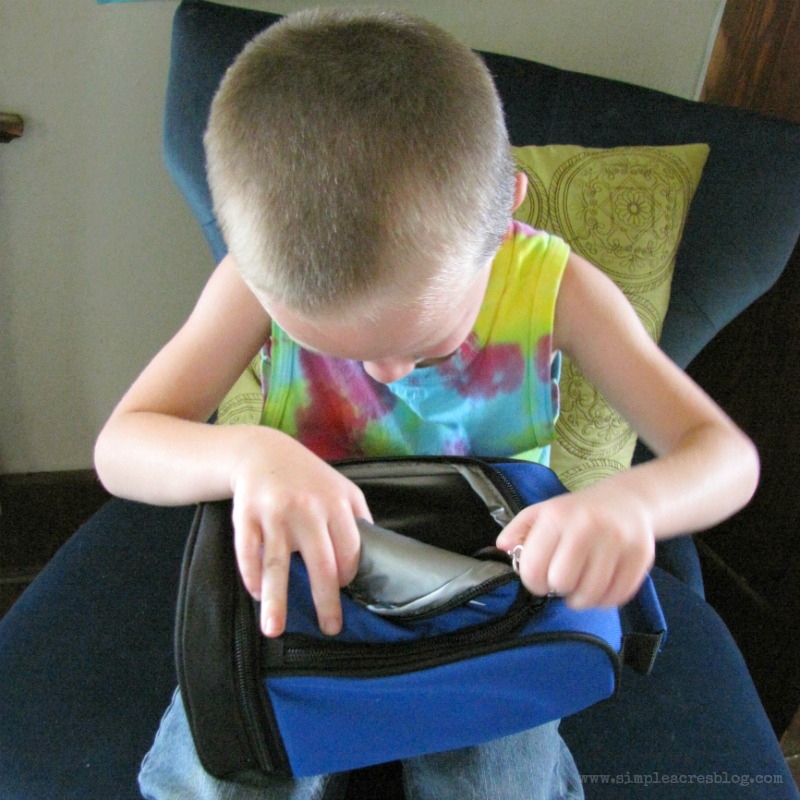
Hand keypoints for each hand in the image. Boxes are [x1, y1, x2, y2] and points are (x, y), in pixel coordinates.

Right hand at [230, 431, 370, 637]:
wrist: (263, 452)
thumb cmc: (308, 477)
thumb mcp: (342, 488)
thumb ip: (358, 519)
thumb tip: (375, 556)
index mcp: (335, 503)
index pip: (349, 550)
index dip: (348, 575)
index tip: (344, 590)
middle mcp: (307, 509)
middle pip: (320, 564)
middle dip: (326, 600)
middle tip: (329, 627)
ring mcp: (274, 513)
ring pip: (276, 563)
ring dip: (275, 600)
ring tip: (274, 629)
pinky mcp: (245, 515)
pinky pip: (247, 553)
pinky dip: (251, 576)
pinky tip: (256, 594)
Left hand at [495, 486, 654, 608]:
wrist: (627, 500)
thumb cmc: (577, 512)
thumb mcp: (542, 512)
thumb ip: (518, 530)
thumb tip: (502, 548)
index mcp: (558, 516)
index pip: (534, 567)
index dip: (532, 581)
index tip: (539, 578)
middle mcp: (588, 527)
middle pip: (562, 582)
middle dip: (557, 588)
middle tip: (561, 580)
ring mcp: (618, 541)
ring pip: (590, 594)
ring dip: (580, 598)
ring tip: (578, 586)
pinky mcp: (641, 557)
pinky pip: (617, 597)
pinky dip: (604, 600)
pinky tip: (599, 586)